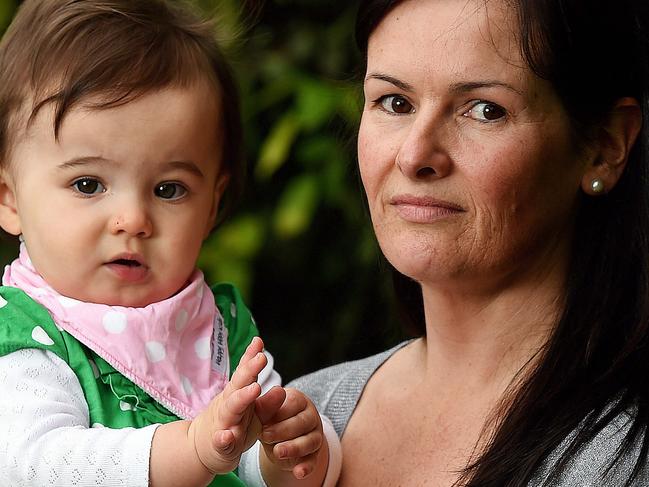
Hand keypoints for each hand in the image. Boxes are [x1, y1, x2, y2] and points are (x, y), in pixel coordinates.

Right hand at [188, 337, 266, 473]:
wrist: (202, 449)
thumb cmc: (233, 426)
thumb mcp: (253, 414)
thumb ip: (268, 402)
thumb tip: (282, 389)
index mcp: (237, 395)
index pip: (244, 373)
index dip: (251, 357)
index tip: (259, 342)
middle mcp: (229, 405)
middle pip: (238, 385)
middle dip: (249, 370)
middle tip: (262, 358)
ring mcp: (223, 423)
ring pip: (231, 409)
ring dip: (242, 398)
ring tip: (254, 388)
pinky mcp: (219, 445)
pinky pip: (220, 441)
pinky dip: (223, 438)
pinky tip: (227, 436)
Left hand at [256, 387, 325, 479]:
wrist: (276, 438)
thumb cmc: (271, 420)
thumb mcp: (265, 413)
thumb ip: (263, 406)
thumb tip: (255, 392)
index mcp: (298, 400)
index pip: (294, 403)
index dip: (279, 413)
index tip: (263, 423)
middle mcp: (310, 416)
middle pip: (302, 422)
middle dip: (283, 430)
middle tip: (265, 436)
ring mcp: (315, 435)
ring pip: (310, 441)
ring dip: (294, 448)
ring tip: (277, 452)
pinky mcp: (314, 454)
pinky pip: (313, 460)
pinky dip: (306, 467)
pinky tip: (298, 472)